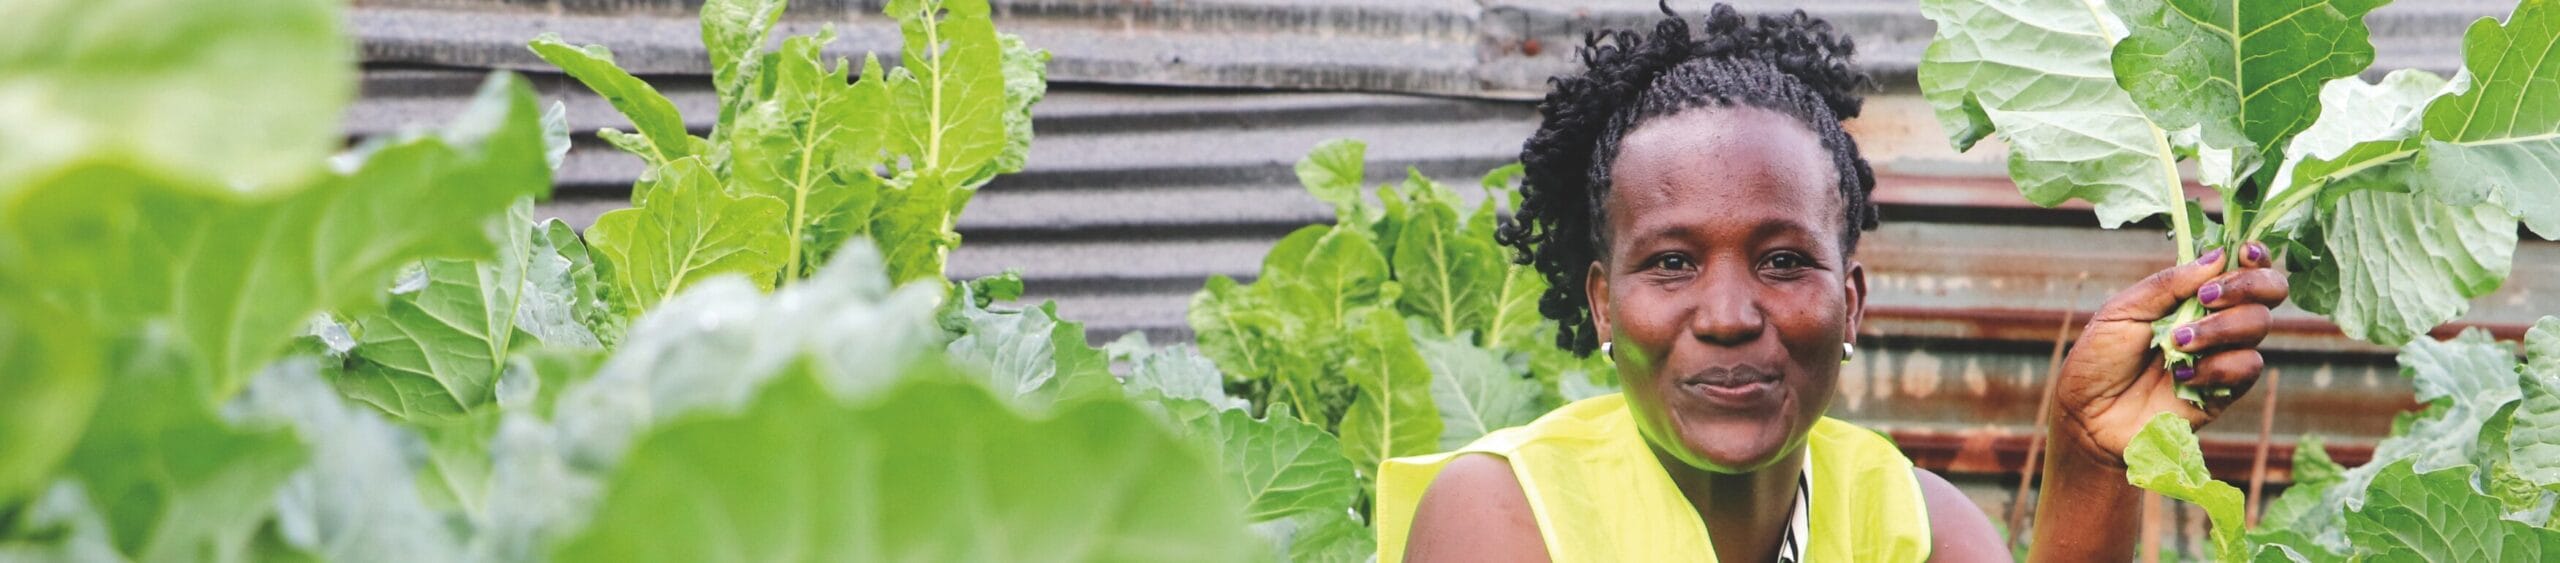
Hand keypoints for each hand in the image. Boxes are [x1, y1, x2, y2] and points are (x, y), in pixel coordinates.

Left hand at [2050, 242, 2288, 467]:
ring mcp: (2223, 354)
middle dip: (2247, 286)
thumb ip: (2168, 284)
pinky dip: (2218, 366)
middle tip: (2207, 298)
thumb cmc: (2099, 359)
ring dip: (2220, 327)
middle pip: (2269, 291)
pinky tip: (2183, 376)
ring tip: (2177, 342)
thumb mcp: (2122, 311)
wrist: (2087, 414)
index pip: (2243, 267)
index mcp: (2192, 294)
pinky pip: (2247, 366)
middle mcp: (2216, 319)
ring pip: (2259, 325)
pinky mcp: (2226, 390)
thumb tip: (2218, 256)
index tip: (2245, 252)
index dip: (2255, 256)